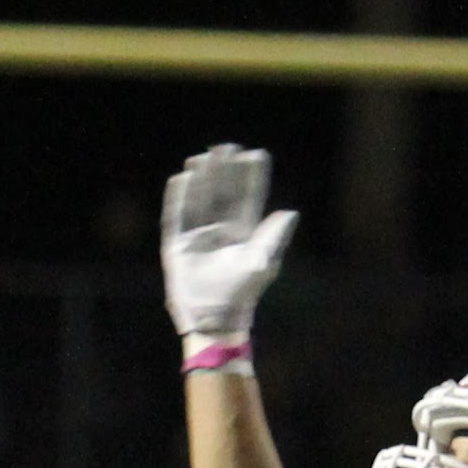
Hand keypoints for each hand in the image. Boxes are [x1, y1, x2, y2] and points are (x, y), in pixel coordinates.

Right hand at [161, 145, 296, 350]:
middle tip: (227, 147)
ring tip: (204, 156)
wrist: (214, 320)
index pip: (247, 198)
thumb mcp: (262, 263)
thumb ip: (274, 237)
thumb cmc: (242, 294)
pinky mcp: (177, 246)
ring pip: (199, 199)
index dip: (250, 176)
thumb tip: (291, 212)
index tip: (255, 154)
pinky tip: (182, 178)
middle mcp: (220, 232)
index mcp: (243, 234)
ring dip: (202, 178)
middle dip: (224, 170)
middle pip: (222, 193)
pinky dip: (178, 197)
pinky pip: (176, 216)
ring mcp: (197, 238)